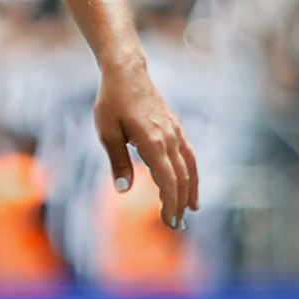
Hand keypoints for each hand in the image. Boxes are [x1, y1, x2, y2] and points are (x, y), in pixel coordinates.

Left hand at [94, 62, 197, 229]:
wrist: (126, 72)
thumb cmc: (111, 101)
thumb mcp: (106, 132)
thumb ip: (117, 162)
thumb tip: (124, 190)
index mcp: (152, 141)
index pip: (168, 180)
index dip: (171, 203)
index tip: (168, 222)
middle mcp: (169, 138)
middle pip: (181, 178)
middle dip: (179, 204)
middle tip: (175, 226)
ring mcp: (175, 132)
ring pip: (190, 167)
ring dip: (190, 191)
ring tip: (190, 211)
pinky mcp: (175, 128)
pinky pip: (189, 155)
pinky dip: (192, 173)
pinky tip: (189, 184)